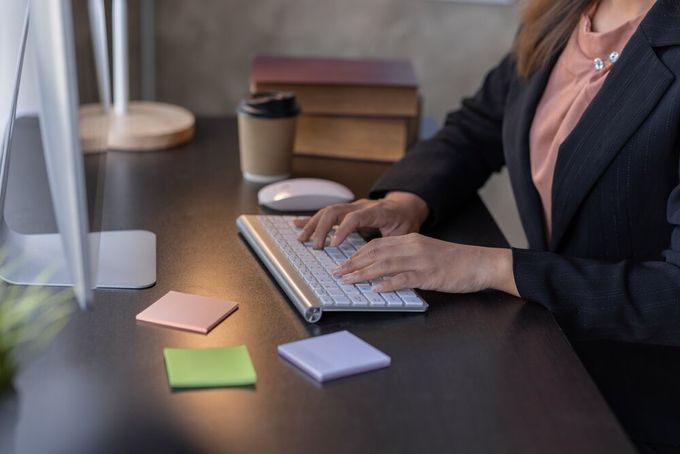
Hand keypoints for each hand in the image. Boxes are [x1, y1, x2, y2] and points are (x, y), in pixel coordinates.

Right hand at [295, 191, 428, 248]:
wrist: (405, 205)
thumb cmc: (405, 221)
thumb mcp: (405, 233)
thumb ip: (393, 245)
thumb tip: (385, 263)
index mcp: (377, 211)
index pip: (356, 217)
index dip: (343, 230)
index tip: (334, 244)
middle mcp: (361, 206)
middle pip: (336, 211)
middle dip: (322, 229)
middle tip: (316, 246)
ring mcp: (352, 207)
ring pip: (328, 211)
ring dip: (313, 225)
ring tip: (302, 239)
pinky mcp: (346, 211)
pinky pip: (327, 213)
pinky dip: (311, 219)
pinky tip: (297, 223)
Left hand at [333, 233, 518, 295]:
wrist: (481, 263)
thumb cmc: (455, 261)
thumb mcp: (427, 253)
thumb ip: (406, 258)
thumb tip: (384, 269)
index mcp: (411, 240)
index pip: (377, 244)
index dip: (357, 253)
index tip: (343, 262)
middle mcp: (413, 247)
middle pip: (376, 252)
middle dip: (353, 263)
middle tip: (337, 272)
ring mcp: (421, 260)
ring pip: (385, 264)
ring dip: (363, 272)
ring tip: (348, 280)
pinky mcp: (430, 275)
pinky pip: (404, 278)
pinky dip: (388, 284)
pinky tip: (375, 288)